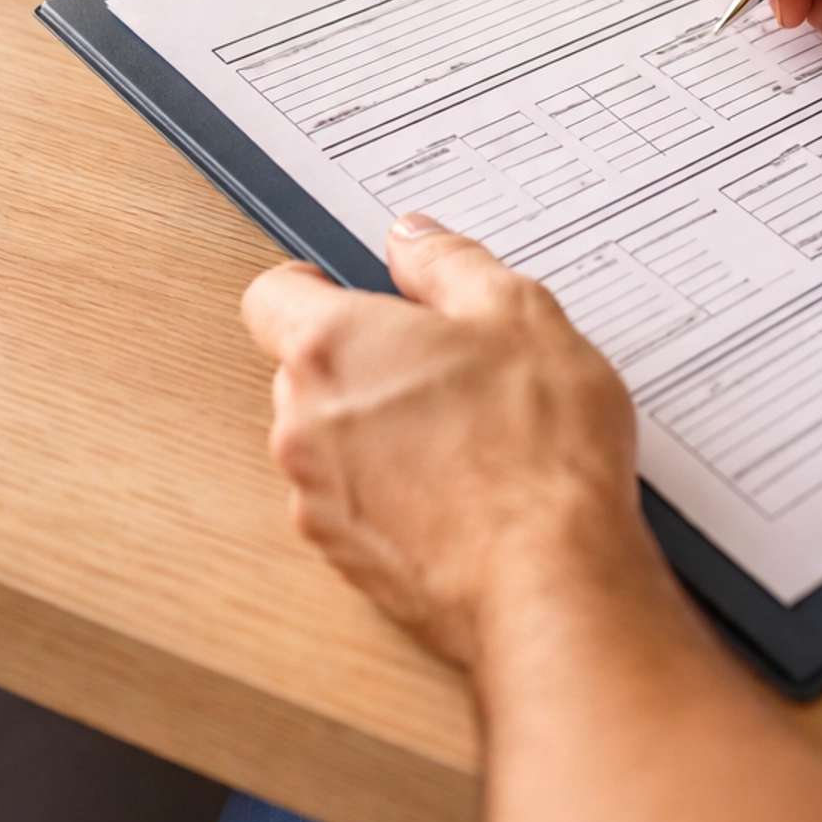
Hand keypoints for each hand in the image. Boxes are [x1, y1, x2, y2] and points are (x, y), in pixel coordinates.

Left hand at [241, 217, 644, 674]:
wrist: (549, 581)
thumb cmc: (536, 452)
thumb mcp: (518, 314)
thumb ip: (450, 263)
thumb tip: (413, 241)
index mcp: (332, 347)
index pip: (271, 294)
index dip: (318, 286)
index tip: (364, 293)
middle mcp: (303, 423)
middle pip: (307, 369)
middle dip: (368, 361)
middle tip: (448, 364)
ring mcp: (318, 498)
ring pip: (333, 439)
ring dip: (382, 429)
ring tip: (471, 433)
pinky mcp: (346, 557)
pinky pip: (356, 501)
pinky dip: (396, 490)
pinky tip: (467, 490)